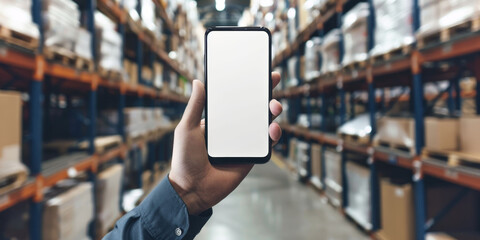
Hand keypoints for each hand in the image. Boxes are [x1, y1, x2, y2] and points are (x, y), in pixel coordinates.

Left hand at [169, 72, 282, 214]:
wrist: (192, 189)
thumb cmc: (185, 158)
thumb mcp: (187, 128)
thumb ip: (195, 106)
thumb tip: (198, 81)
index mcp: (219, 119)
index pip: (236, 98)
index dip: (248, 84)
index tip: (259, 70)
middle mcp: (234, 128)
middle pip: (254, 107)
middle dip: (266, 92)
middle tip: (273, 81)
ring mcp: (244, 142)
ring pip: (263, 122)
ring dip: (273, 111)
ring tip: (274, 106)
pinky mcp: (251, 156)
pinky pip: (266, 143)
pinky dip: (273, 134)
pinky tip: (273, 129)